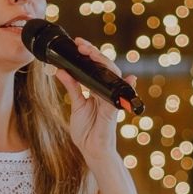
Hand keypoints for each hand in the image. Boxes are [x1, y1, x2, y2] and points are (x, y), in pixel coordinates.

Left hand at [53, 38, 134, 165]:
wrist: (90, 150)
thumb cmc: (86, 130)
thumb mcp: (76, 105)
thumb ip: (72, 87)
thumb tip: (61, 70)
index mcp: (97, 88)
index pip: (95, 66)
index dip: (89, 53)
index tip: (78, 43)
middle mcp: (105, 91)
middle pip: (105, 67)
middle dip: (94, 53)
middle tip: (81, 44)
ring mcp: (111, 99)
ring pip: (112, 77)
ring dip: (103, 63)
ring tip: (92, 53)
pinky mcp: (113, 111)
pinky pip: (119, 98)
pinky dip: (126, 88)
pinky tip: (131, 80)